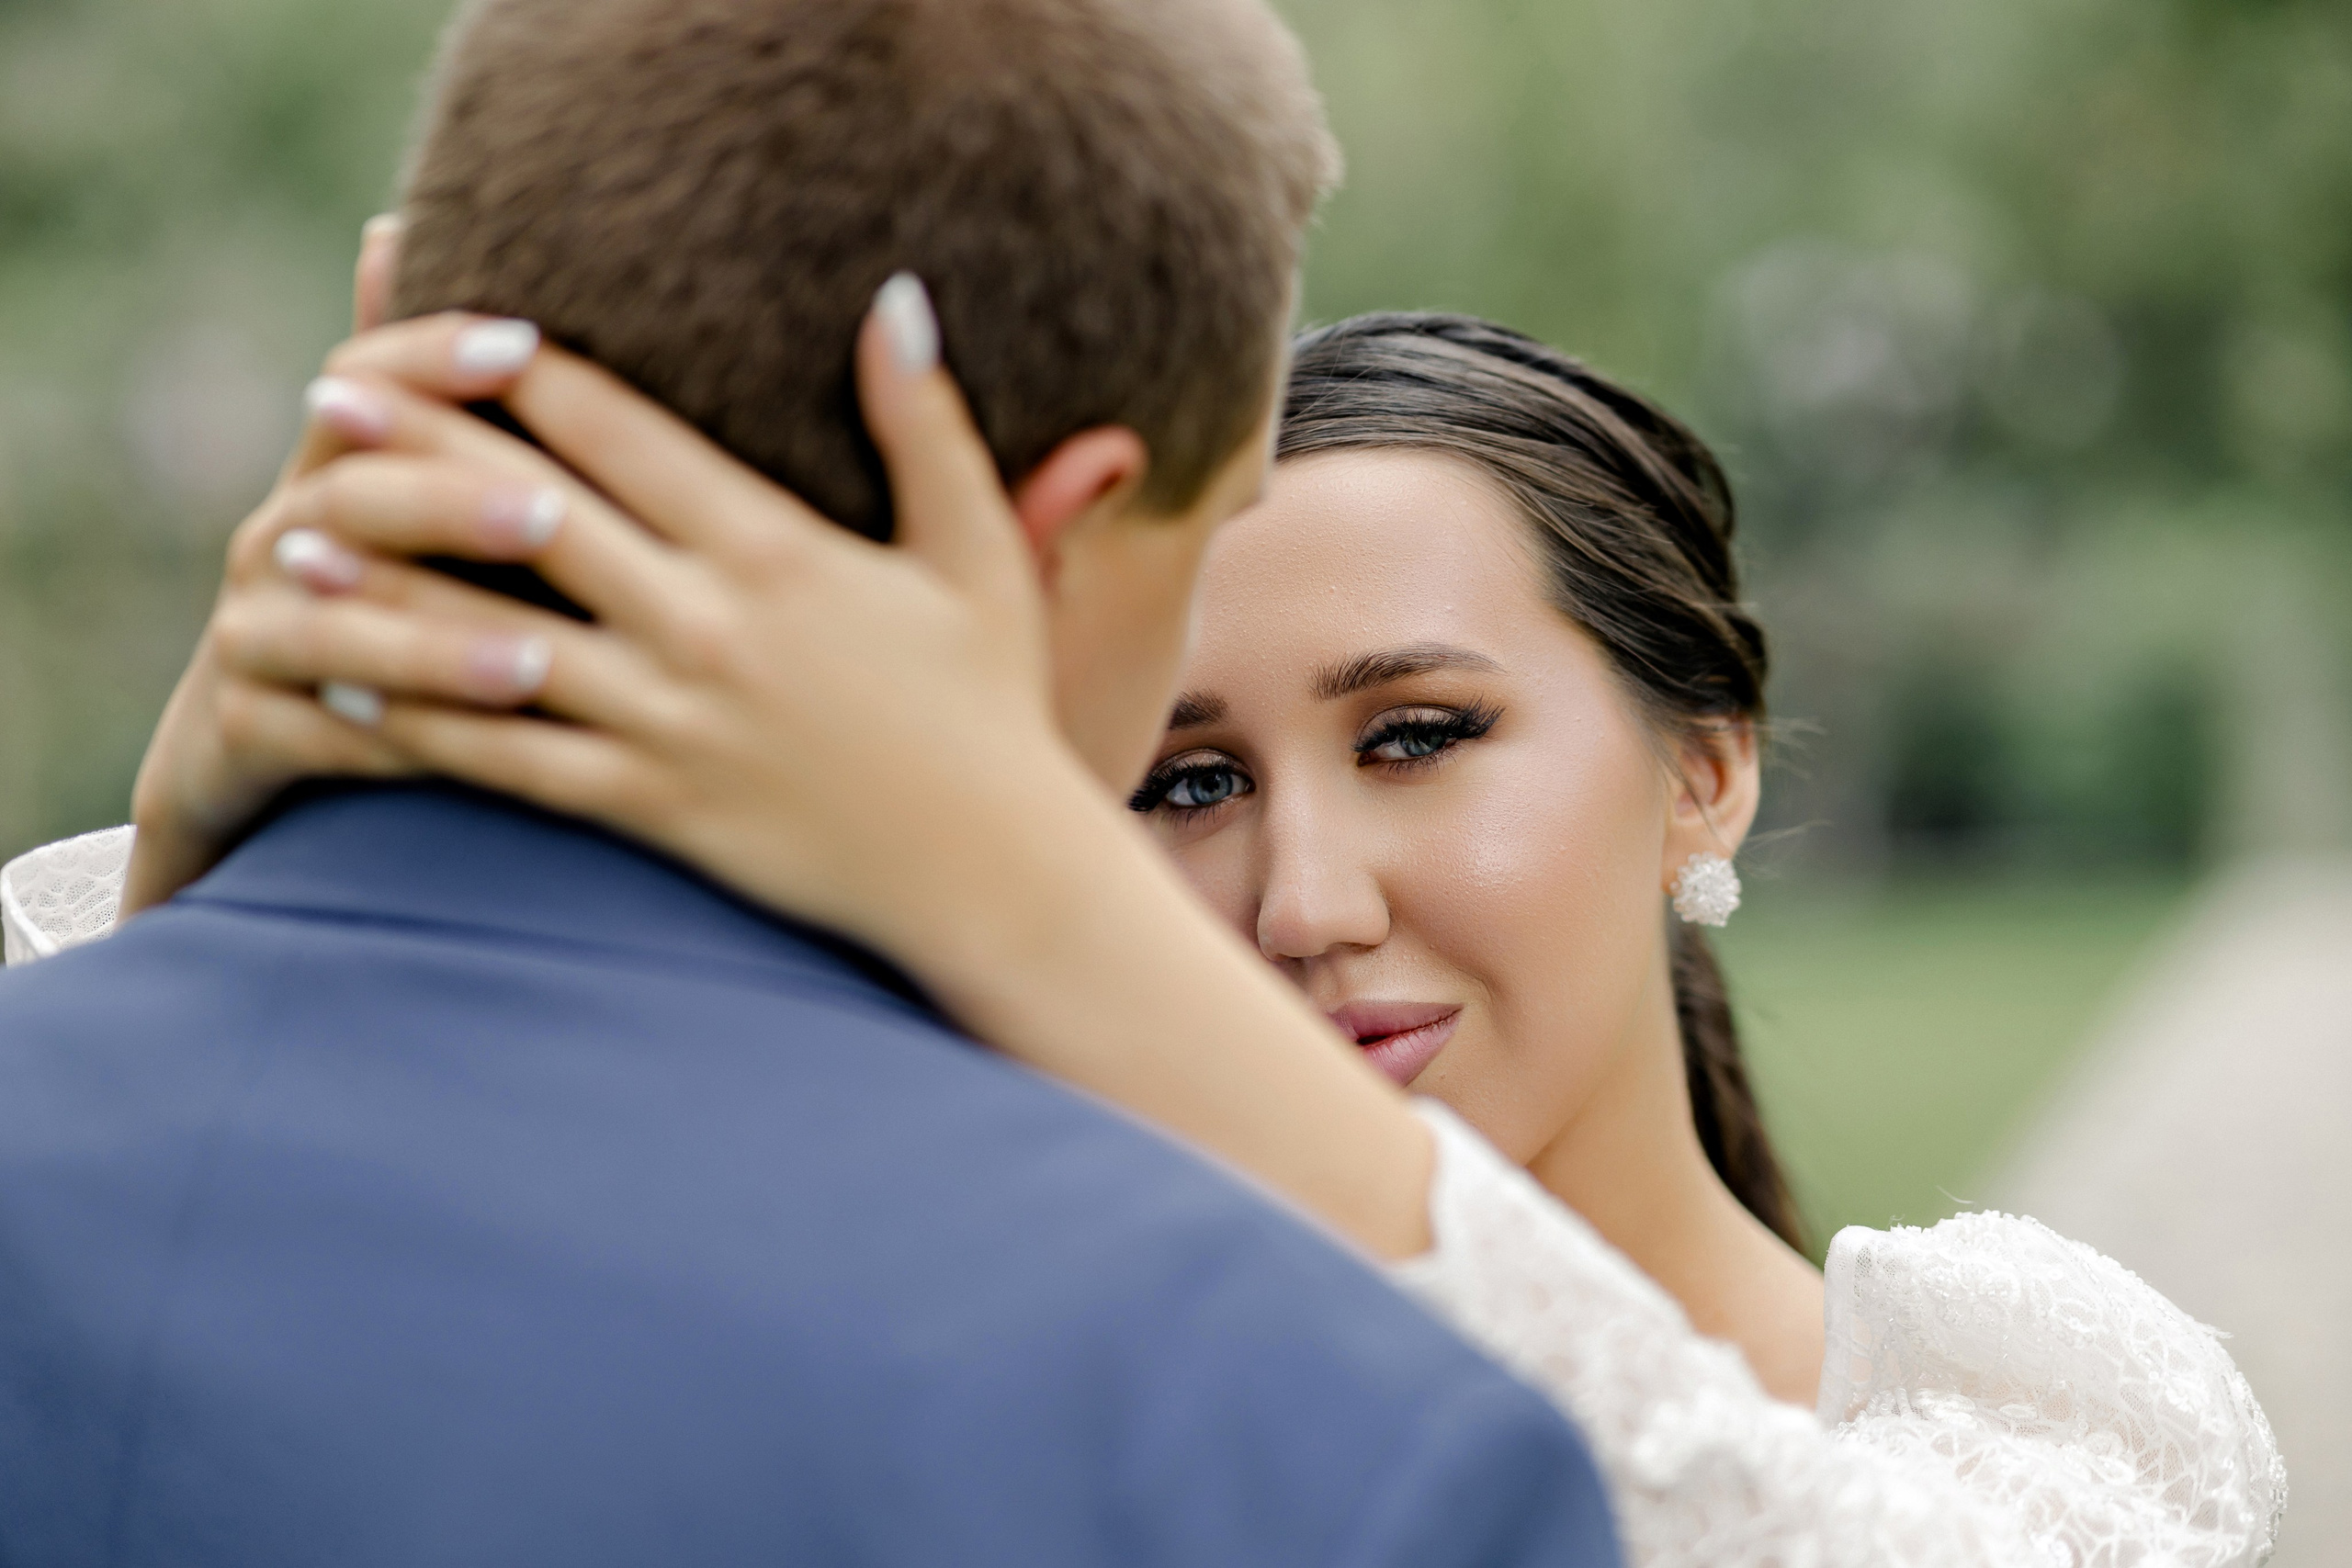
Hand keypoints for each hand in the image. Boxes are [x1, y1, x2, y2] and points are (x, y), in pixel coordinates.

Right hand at [123, 216, 565, 912]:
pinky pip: (318, 739)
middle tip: (553, 515)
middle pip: (356, 498)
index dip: (437, 355)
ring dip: (437, 644)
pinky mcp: (247, 733)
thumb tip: (473, 249)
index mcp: (340, 464)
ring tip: (536, 663)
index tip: (529, 342)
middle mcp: (282, 535)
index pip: (373, 379)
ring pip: (336, 628)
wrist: (275, 735)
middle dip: (451, 503)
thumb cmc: (405, 594)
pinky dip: (392, 748)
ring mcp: (255, 632)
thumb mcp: (443, 501)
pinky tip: (473, 759)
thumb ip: (479, 405)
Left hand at [174, 281, 1079, 961]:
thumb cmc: (991, 707)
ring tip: (293, 547)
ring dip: (387, 592)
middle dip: (420, 454)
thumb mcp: (978, 551)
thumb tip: (895, 297)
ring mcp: (671, 721)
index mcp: (776, 548)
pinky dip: (424, 728)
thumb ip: (925, 425)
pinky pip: (513, 762)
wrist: (995, 873)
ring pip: (496, 643)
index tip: (446, 328)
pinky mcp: (653, 807)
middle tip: (325, 403)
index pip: (621, 438)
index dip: (523, 376)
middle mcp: (707, 625)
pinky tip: (352, 694)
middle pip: (531, 518)